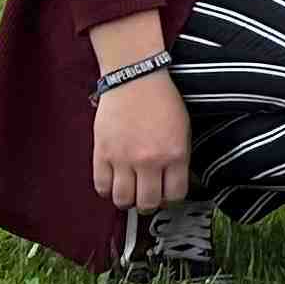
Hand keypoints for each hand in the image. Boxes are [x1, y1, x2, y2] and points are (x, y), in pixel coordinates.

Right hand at [93, 71, 193, 210]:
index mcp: (175, 154)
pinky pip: (101, 186)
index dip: (171, 198)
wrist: (135, 79)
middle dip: (149, 204)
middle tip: (147, 196)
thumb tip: (173, 181)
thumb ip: (179, 157)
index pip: (175, 195)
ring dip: (126, 200)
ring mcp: (123, 159)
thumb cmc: (162, 101)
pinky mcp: (102, 154)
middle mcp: (149, 161)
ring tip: (130, 191)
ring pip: (122, 200)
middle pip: (147, 203)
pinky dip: (107, 190)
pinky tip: (114, 182)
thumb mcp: (183, 128)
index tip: (167, 194)